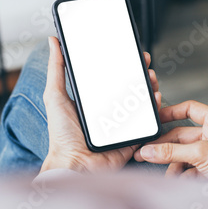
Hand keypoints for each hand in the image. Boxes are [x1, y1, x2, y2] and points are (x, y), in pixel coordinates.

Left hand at [40, 36, 161, 173]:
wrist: (74, 165)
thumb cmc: (61, 137)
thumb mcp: (55, 96)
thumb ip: (56, 69)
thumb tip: (53, 43)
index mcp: (94, 101)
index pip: (112, 78)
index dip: (123, 64)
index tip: (130, 52)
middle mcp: (109, 111)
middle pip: (130, 87)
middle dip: (140, 73)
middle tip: (144, 63)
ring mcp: (122, 123)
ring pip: (142, 102)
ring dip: (149, 87)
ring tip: (150, 78)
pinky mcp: (133, 136)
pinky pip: (148, 122)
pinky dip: (154, 109)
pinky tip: (154, 98)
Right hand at [134, 100, 207, 178]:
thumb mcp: (201, 154)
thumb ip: (172, 151)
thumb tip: (150, 151)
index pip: (190, 109)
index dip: (172, 112)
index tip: (155, 118)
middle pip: (182, 136)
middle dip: (165, 147)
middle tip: (146, 153)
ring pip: (183, 155)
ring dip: (173, 165)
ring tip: (166, 175)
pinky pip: (189, 169)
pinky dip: (182, 176)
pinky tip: (178, 183)